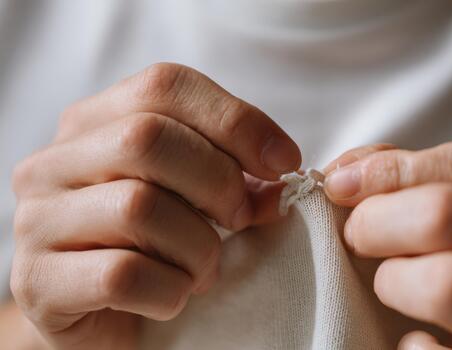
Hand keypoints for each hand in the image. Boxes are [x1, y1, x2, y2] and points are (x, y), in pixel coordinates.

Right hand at [10, 63, 300, 349]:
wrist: (100, 318)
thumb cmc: (153, 248)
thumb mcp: (197, 201)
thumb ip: (237, 182)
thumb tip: (282, 178)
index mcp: (93, 124)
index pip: (165, 85)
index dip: (236, 119)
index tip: (283, 161)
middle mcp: (53, 162)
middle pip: (149, 138)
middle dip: (219, 182)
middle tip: (240, 219)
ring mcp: (38, 220)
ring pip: (139, 207)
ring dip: (198, 247)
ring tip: (204, 268)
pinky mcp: (38, 282)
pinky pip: (122, 275)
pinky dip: (170, 290)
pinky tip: (175, 296)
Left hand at [324, 143, 451, 348]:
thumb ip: (423, 183)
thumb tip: (348, 171)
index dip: (391, 171)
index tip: (342, 185)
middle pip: (451, 214)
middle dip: (378, 219)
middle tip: (356, 237)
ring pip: (448, 281)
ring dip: (393, 280)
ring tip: (391, 286)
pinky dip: (410, 345)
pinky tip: (413, 338)